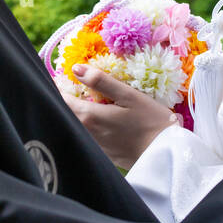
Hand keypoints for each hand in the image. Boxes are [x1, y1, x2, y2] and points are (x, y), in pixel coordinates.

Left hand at [61, 63, 182, 170]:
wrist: (165, 154)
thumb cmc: (151, 121)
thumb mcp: (129, 95)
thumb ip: (101, 81)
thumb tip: (76, 68)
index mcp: (89, 116)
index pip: (60, 100)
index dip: (57, 87)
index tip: (60, 77)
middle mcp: (86, 133)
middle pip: (64, 113)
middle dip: (64, 99)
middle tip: (70, 86)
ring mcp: (93, 146)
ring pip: (73, 126)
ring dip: (74, 113)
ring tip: (84, 100)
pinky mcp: (101, 154)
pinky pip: (84, 136)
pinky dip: (84, 125)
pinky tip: (98, 119)